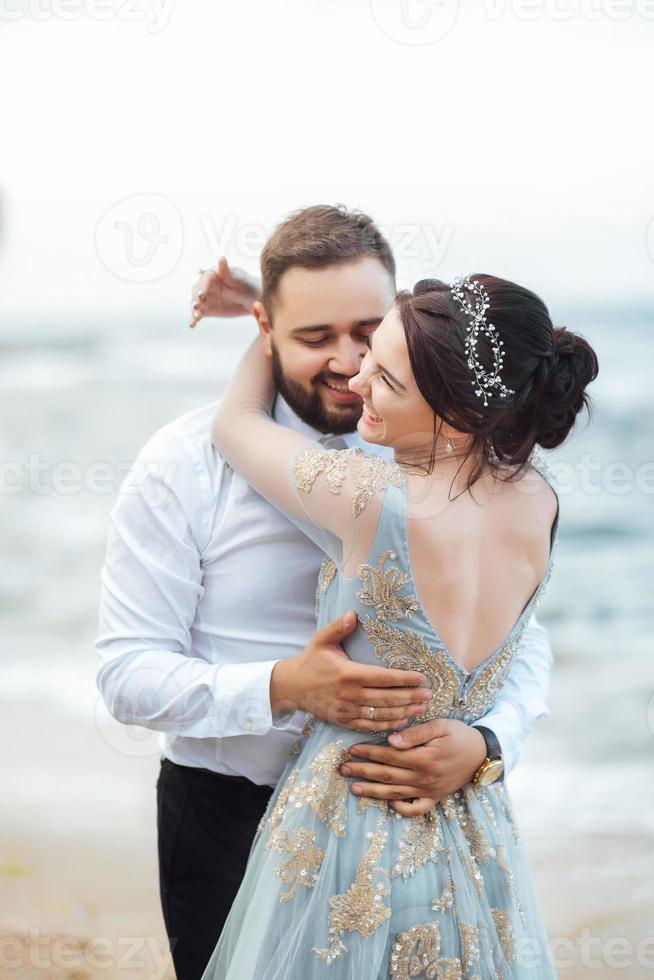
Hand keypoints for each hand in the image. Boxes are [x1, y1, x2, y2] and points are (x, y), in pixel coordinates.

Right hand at [189, 257, 261, 325]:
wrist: (255, 301)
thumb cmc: (249, 286)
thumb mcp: (239, 280)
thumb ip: (227, 273)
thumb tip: (221, 259)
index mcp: (214, 274)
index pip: (205, 280)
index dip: (203, 287)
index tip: (202, 294)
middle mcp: (207, 285)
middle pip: (197, 291)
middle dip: (196, 299)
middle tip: (196, 307)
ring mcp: (206, 298)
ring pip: (196, 303)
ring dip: (194, 310)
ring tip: (195, 317)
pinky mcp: (208, 310)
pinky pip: (199, 314)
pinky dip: (194, 319)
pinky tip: (192, 325)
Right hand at [270, 611, 432, 733]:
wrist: (292, 687)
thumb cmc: (310, 661)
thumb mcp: (322, 640)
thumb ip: (338, 627)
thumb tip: (353, 613)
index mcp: (349, 674)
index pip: (384, 678)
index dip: (405, 679)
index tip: (422, 678)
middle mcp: (351, 695)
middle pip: (388, 698)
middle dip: (411, 697)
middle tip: (429, 695)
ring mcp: (348, 711)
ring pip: (382, 715)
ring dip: (404, 712)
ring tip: (421, 708)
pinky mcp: (344, 721)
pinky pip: (370, 726)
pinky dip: (387, 725)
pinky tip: (402, 722)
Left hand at [338, 717, 486, 814]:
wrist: (483, 754)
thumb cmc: (460, 735)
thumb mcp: (441, 726)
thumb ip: (415, 733)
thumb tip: (391, 740)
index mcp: (423, 758)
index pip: (388, 756)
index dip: (368, 753)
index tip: (351, 750)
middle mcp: (423, 778)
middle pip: (386, 776)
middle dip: (363, 772)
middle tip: (343, 769)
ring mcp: (428, 791)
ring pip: (395, 793)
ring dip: (372, 792)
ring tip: (353, 788)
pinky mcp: (434, 798)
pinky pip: (415, 809)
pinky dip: (401, 809)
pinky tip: (388, 803)